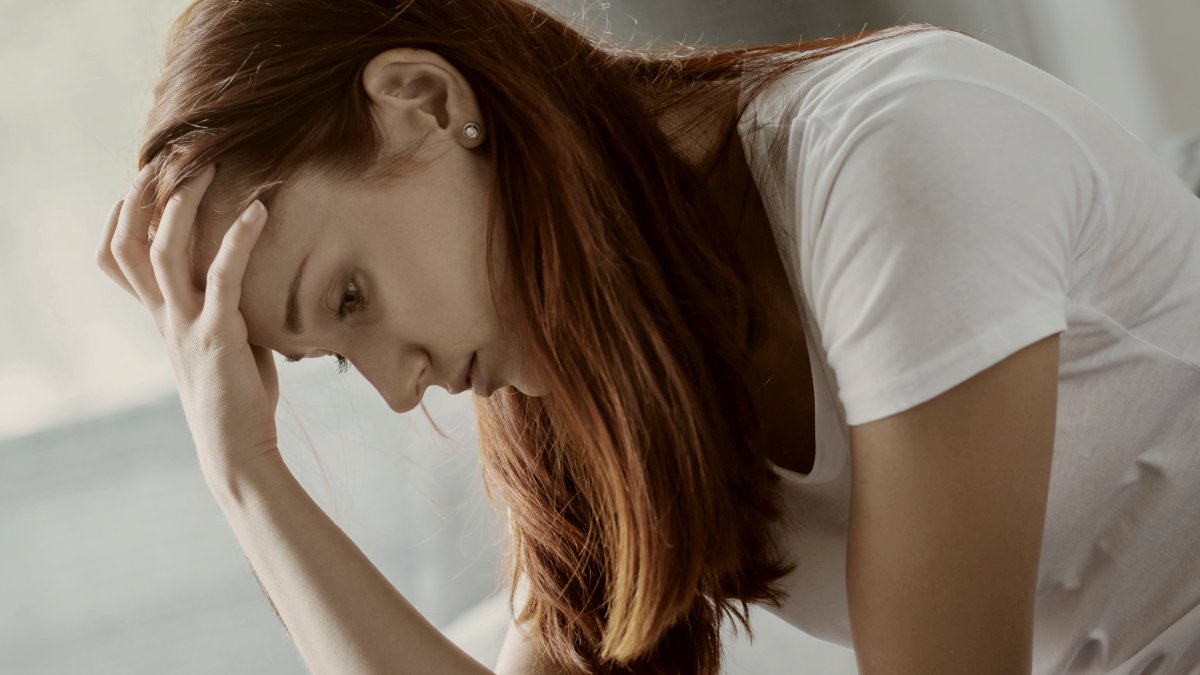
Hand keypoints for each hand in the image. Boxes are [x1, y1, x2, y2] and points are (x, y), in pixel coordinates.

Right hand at [96, 157, 279, 477]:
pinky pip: (223, 277)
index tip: (143, 179)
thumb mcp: (225, 342)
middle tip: (174, 156)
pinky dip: (239, 239)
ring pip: (164, 253)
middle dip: (146, 197)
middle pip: (131, 245)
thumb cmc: (237, 397)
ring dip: (183, 206)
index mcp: (163, 318)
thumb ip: (225, 308)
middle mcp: (165, 318)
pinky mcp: (218, 336)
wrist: (237, 449)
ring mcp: (187, 326)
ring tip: (210, 169)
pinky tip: (260, 211)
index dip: (122, 217)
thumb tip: (249, 278)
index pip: (118, 260)